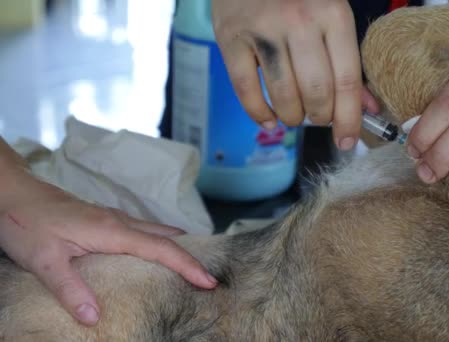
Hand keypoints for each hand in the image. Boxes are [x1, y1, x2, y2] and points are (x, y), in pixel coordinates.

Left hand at [0, 169, 216, 325]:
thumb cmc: (27, 223)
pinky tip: (157, 251)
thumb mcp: (44, 261)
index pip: (160, 248)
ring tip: (191, 265)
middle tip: (209, 277)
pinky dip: (161, 241)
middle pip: (166, 236)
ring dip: (177, 246)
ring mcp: (113, 217)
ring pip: (156, 230)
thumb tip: (94, 318)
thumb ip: (70, 290)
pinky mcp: (104, 218)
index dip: (187, 265)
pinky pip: (144, 229)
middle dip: (191, 255)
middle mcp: (119, 221)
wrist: (12, 192)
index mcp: (111, 231)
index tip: (209, 281)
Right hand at [212, 0, 370, 149]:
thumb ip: (348, 61)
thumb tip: (366, 108)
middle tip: (318, 118)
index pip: (346, 80)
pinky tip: (269, 119)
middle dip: (320, 117)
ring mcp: (263, 29)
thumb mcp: (331, 16)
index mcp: (333, 14)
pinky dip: (259, 113)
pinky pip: (246, 90)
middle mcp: (299, 21)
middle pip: (316, 91)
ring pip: (283, 95)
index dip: (349, 118)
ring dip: (292, 117)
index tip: (347, 140)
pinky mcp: (231, 38)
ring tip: (295, 115)